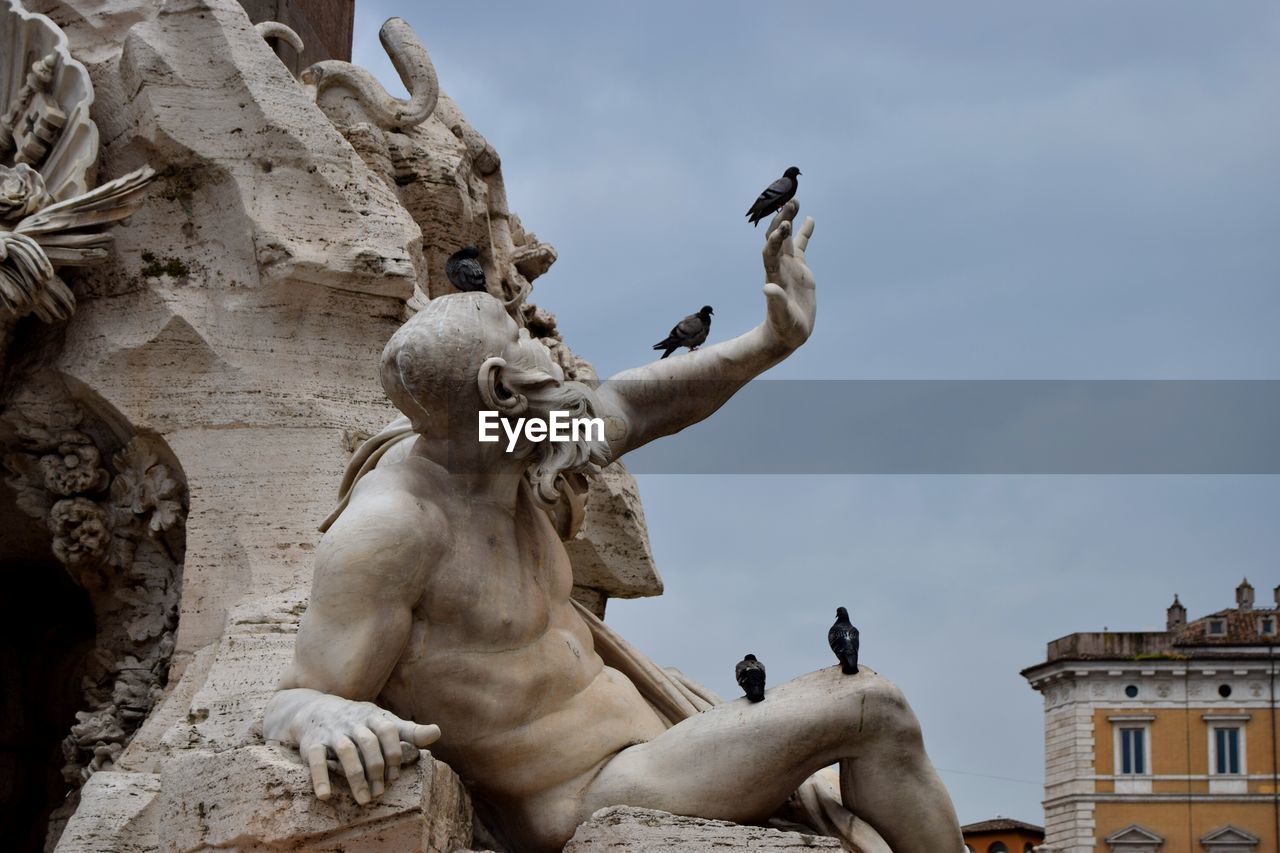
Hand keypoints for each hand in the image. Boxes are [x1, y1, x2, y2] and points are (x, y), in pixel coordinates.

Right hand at [265, 689, 439, 804]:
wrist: (316, 710)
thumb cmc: (359, 721)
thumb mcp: (383, 722)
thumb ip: (409, 731)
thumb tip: (437, 732)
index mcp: (373, 717)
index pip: (389, 730)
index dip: (394, 753)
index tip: (395, 776)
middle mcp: (353, 722)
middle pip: (369, 743)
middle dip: (377, 769)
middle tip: (380, 792)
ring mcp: (332, 732)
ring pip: (346, 751)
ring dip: (356, 777)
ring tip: (364, 800)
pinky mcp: (312, 744)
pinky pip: (316, 760)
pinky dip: (320, 778)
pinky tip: (326, 796)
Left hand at [761, 200, 815, 351]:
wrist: (788, 333)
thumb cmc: (784, 327)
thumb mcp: (781, 316)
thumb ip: (776, 302)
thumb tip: (767, 288)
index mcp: (774, 277)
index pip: (770, 253)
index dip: (775, 239)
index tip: (783, 226)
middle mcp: (779, 267)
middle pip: (776, 239)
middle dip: (780, 220)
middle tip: (788, 202)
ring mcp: (789, 266)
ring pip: (787, 238)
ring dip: (789, 219)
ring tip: (794, 200)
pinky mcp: (800, 269)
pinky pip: (801, 246)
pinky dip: (805, 233)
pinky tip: (810, 219)